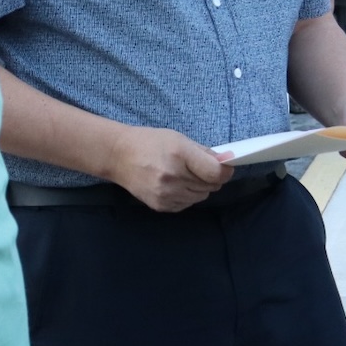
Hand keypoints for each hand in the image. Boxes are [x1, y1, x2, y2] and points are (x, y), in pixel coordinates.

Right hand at [109, 126, 233, 211]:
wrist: (119, 156)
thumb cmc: (151, 143)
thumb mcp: (179, 138)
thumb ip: (204, 152)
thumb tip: (227, 161)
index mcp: (180, 155)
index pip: (215, 173)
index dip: (225, 171)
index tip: (225, 167)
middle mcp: (174, 177)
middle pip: (210, 186)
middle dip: (210, 178)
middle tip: (199, 168)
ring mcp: (166, 194)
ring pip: (200, 197)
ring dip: (199, 188)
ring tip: (183, 175)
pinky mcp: (161, 206)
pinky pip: (187, 204)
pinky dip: (186, 196)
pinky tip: (174, 184)